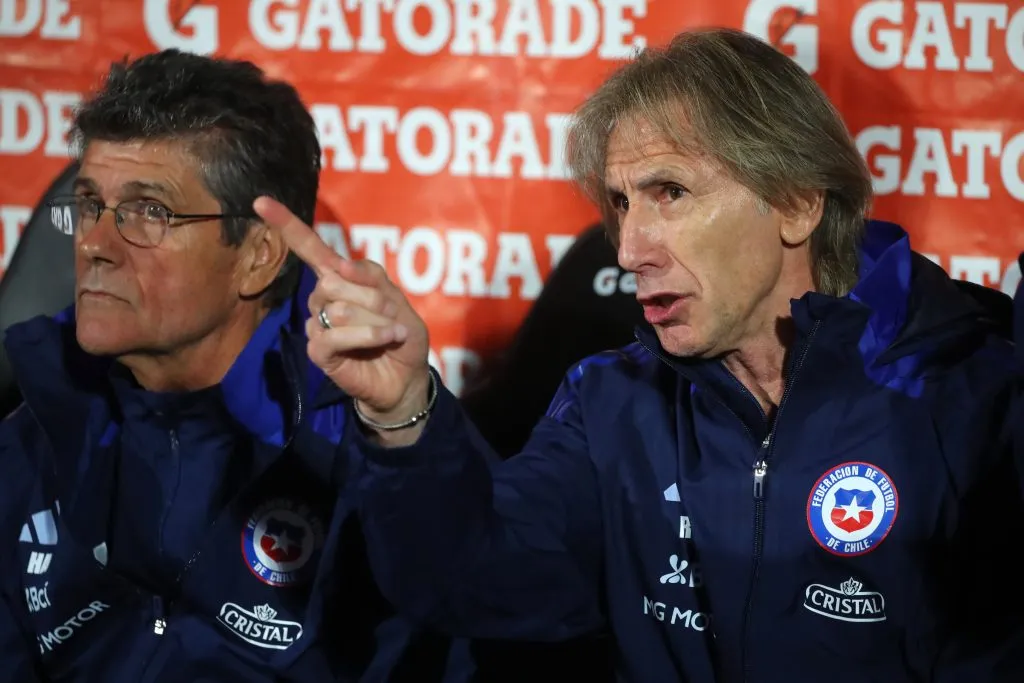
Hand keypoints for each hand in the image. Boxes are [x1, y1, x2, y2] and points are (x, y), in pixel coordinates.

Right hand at [253, 197, 431, 427]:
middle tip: (392, 314)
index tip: (260, 201)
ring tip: (390, 332)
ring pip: (336, 308)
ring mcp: (317, 325)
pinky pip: (333, 336)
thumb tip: (337, 264)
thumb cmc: (400, 334)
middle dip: (371, 297)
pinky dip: (367, 336)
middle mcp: (323, 298)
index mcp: (339, 278)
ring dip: (375, 320)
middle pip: (331, 279)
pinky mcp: (319, 352)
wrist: (406, 377)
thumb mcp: (396, 298)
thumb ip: (369, 277)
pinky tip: (385, 339)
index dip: (286, 224)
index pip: (309, 248)